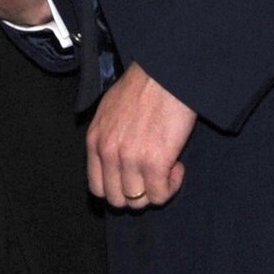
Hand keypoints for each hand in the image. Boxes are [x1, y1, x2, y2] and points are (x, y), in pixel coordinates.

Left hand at [86, 63, 196, 208]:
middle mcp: (108, 153)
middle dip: (138, 193)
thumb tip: (114, 160)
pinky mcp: (155, 162)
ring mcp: (130, 159)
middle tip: (153, 175)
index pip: (97, 188)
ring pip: (139, 200)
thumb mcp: (109, 110)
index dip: (119, 189)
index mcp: (95, 141)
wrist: (165, 73)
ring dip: (156, 189)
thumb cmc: (143, 86)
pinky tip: (177, 166)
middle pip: (117, 199)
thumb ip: (106, 137)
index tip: (135, 178)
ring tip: (167, 167)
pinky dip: (171, 186)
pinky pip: (160, 195)